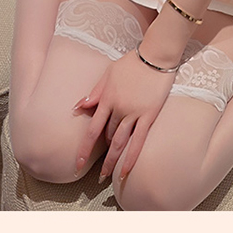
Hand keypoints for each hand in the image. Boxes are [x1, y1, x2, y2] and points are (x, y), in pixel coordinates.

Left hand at [73, 48, 176, 181]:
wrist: (155, 56)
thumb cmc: (131, 62)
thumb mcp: (109, 73)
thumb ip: (95, 92)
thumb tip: (78, 107)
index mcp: (107, 98)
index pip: (93, 128)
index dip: (85, 148)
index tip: (78, 164)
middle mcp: (118, 108)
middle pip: (108, 136)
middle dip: (102, 155)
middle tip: (97, 173)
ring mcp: (134, 113)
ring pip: (120, 142)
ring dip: (112, 161)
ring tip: (107, 176)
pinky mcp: (149, 115)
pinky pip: (139, 140)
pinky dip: (131, 157)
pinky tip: (125, 170)